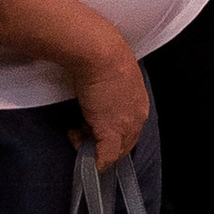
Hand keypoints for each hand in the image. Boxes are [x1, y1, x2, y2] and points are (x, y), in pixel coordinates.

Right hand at [68, 41, 149, 173]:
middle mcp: (137, 115)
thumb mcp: (111, 77)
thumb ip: (108, 93)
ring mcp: (126, 125)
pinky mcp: (112, 131)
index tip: (93, 129)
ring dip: (93, 148)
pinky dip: (94, 160)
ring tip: (75, 133)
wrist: (99, 52)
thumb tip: (95, 96)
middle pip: (124, 142)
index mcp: (139, 101)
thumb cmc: (101, 56)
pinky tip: (79, 147)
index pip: (130, 128)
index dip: (111, 132)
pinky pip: (105, 156)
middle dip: (102, 143)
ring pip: (114, 151)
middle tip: (82, 135)